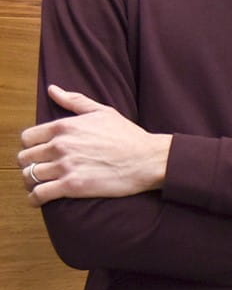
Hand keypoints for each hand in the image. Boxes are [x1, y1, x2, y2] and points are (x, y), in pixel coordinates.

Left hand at [17, 86, 170, 206]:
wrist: (148, 159)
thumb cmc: (129, 136)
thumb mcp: (103, 112)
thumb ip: (74, 100)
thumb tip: (52, 89)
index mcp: (64, 127)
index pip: (27, 138)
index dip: (31, 147)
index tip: (39, 153)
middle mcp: (60, 145)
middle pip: (25, 158)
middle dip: (30, 165)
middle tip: (40, 170)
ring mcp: (65, 166)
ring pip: (29, 176)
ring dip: (32, 182)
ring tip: (40, 185)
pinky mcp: (72, 186)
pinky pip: (40, 194)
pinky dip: (35, 198)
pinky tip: (40, 199)